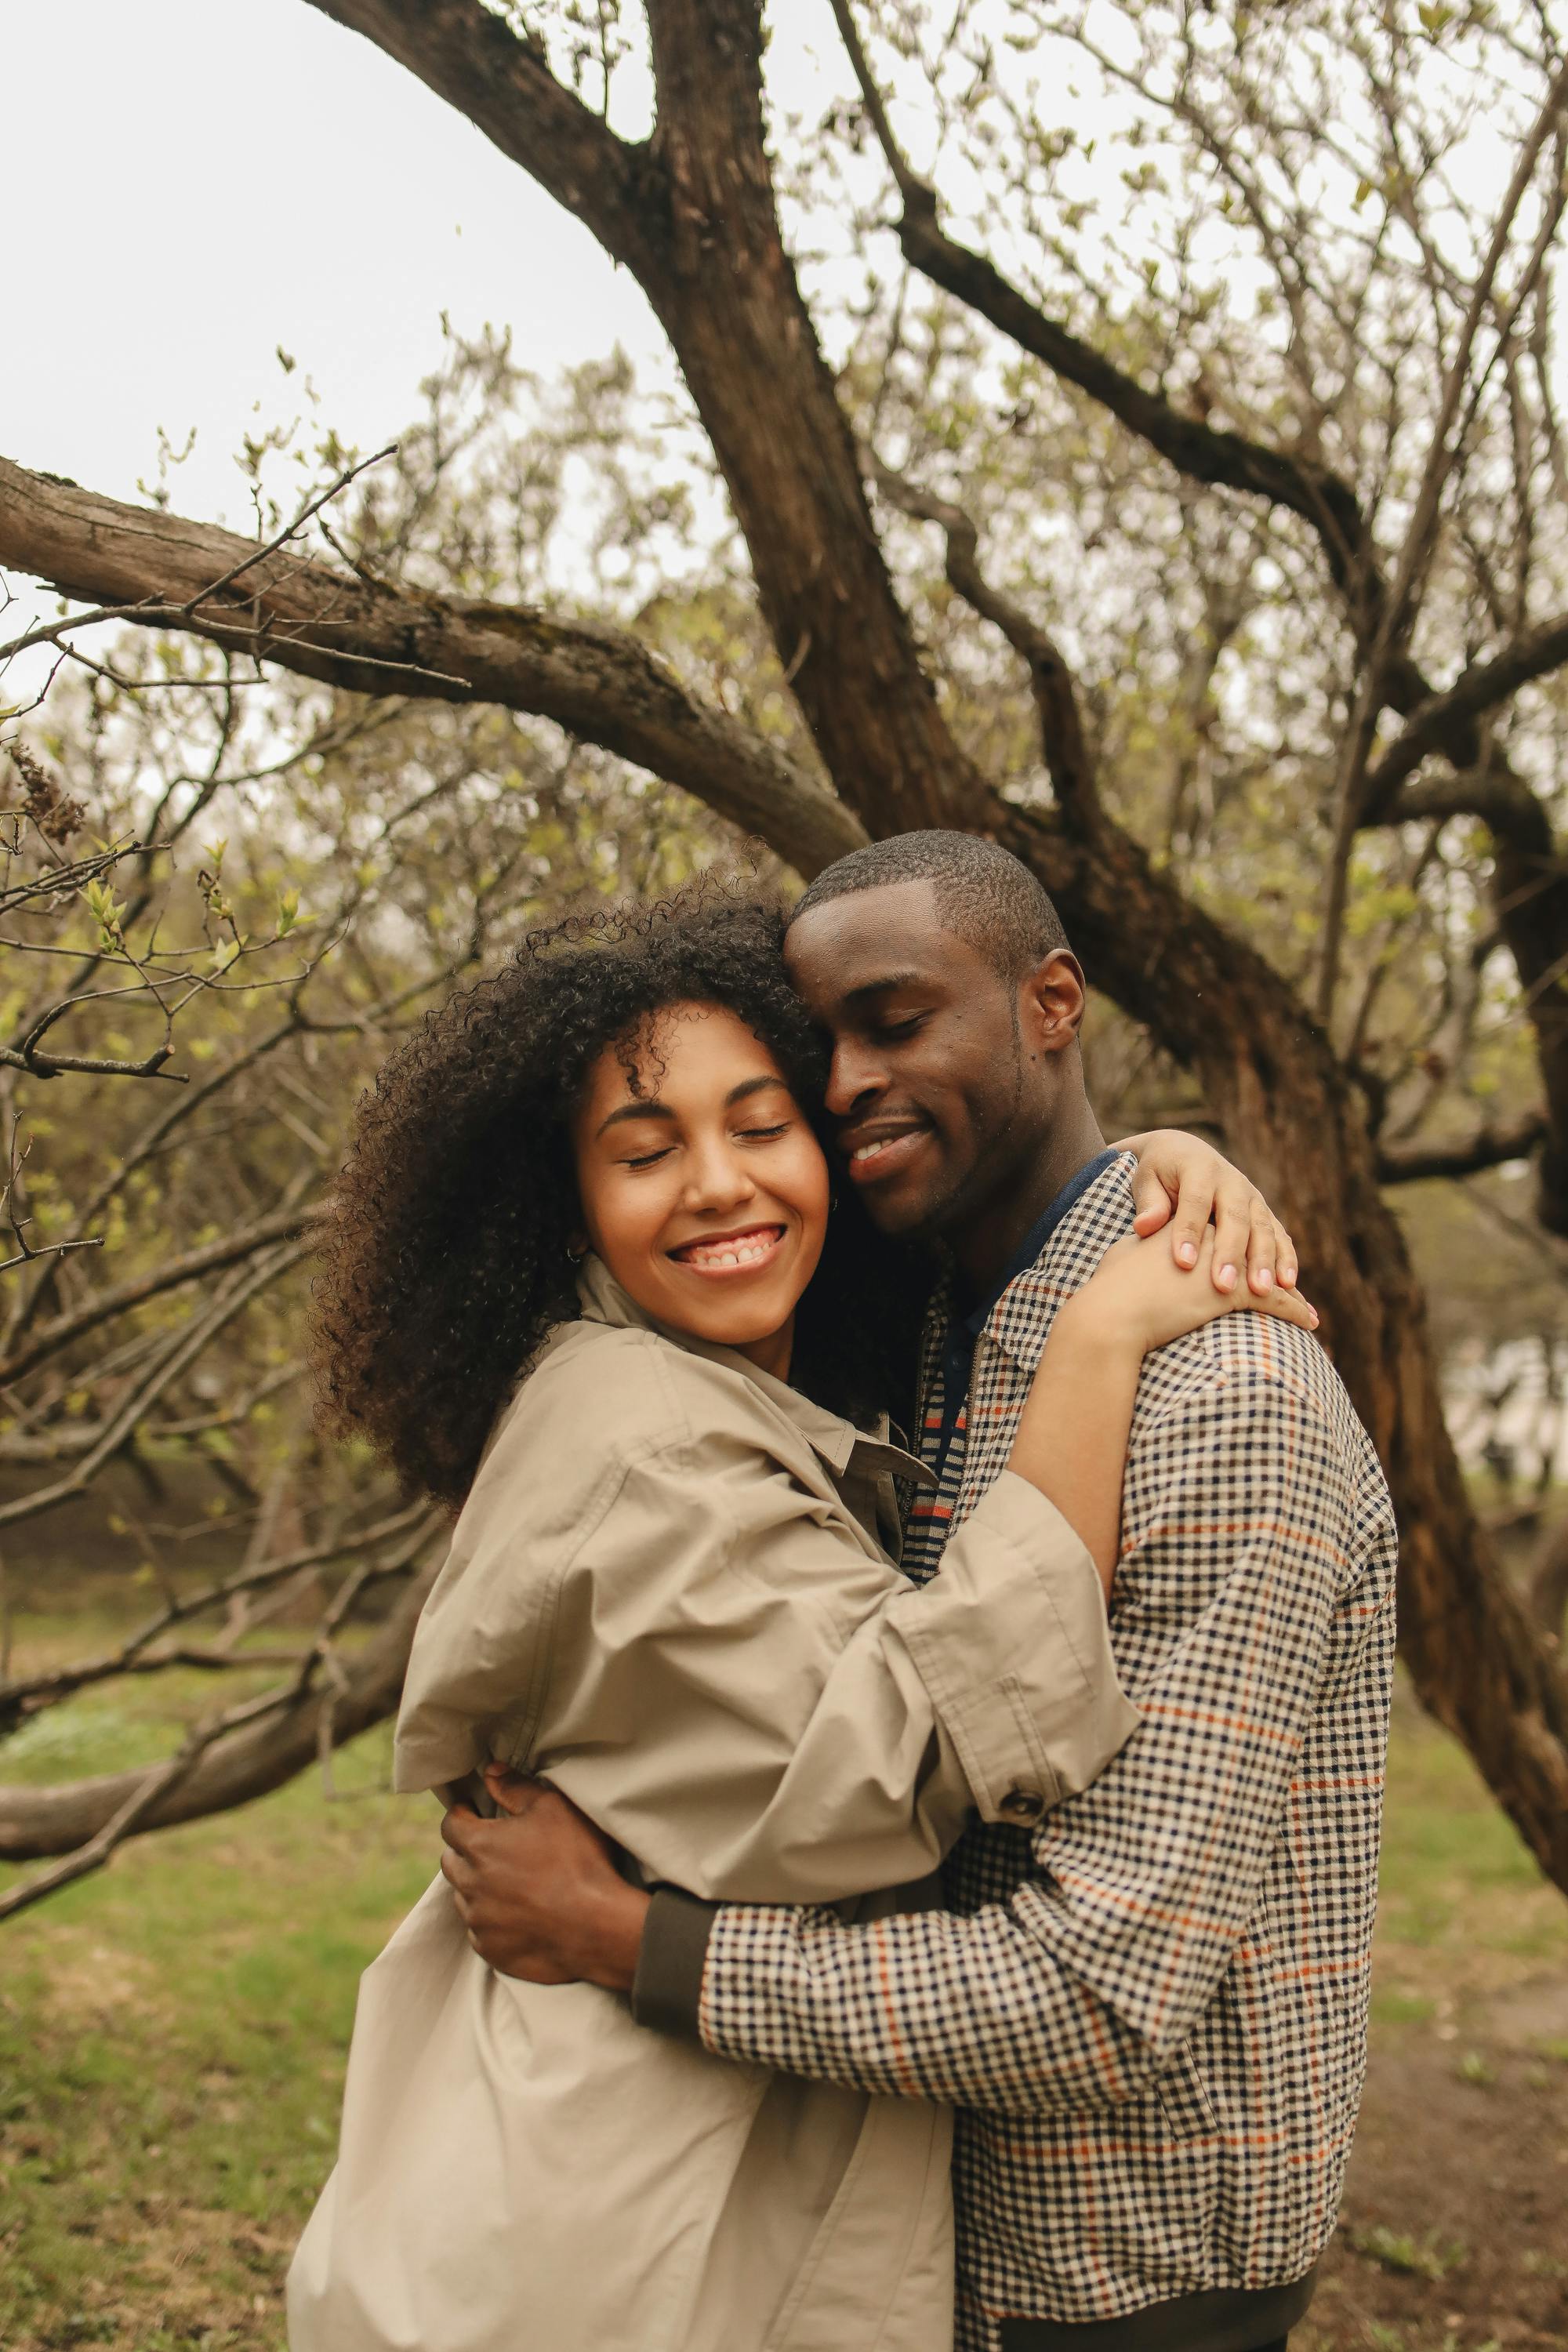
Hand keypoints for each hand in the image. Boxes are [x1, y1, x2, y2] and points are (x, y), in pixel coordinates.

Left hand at [439, 1770, 650, 1991]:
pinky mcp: (491, 1950)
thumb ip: (516, 1787)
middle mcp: (470, 1885)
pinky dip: (490, 1921)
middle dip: (465, 1850)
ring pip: (463, 1898)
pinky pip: (479, 1931)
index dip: (461, 1814)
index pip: (451, 1824)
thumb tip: (489, 1772)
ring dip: (476, 1887)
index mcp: (480, 1846)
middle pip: (450, 1861)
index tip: (473, 1812)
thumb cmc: (578, 1861)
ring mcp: (479, 1921)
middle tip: (493, 1847)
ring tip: (508, 1883)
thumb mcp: (553, 1808)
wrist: (597, 1927)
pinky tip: (517, 1915)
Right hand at [1059, 1229, 1317, 1359]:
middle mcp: (1211, 1234)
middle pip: (1254, 1244)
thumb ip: (1142, 1239)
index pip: (1227, 1229)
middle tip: (1291, 1287)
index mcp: (1186, 1221)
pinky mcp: (1232, 1289)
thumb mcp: (1126, 1253)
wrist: (1111, 1313)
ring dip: (1289, 1292)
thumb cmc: (1111, 1287)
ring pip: (1268, 1270)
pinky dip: (1294, 1311)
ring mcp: (1224, 1259)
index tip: (1256, 1260)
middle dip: (1274, 1267)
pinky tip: (1309, 1322)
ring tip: (1307, 1312)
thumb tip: (1145, 1232)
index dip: (1244, 1245)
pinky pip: (1274, 1299)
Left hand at [1119, 1128, 1297, 1295]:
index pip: (1195, 1201)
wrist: (1185, 1152)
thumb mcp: (1147, 1179)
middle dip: (1230, 1252)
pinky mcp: (1263, 1212)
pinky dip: (1285, 1258)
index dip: (1190, 1232)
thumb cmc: (1160, 1173)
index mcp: (1199, 1169)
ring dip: (1263, 1260)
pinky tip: (1287, 1285)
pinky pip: (1279, 1235)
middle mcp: (1231, 1181)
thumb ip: (1150, 1202)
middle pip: (1235, 1218)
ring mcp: (1252, 1197)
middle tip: (1223, 1285)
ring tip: (1261, 1291)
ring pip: (1262, 1228)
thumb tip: (1145, 1227)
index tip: (1183, 1263)